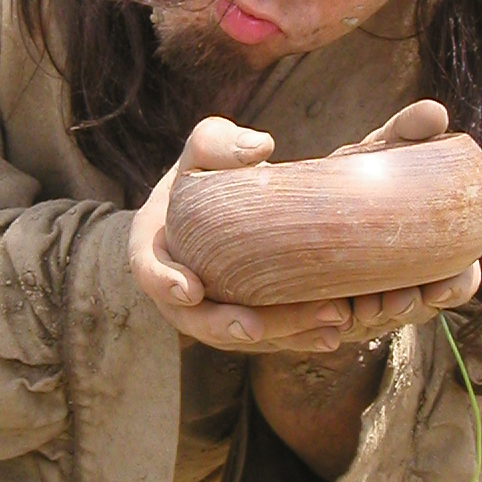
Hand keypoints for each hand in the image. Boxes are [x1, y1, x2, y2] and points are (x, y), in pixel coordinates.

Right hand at [129, 117, 355, 353]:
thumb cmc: (202, 174)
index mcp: (155, 249)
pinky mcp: (244, 320)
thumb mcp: (199, 151)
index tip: (191, 290)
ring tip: (323, 324)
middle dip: (229, 325)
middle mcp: (178, 293)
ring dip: (280, 335)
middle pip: (198, 320)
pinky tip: (333, 335)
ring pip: (239, 335)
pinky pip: (268, 337)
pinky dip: (299, 338)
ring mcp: (211, 312)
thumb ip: (217, 143)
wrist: (217, 206)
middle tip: (258, 326)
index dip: (165, 283)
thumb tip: (261, 147)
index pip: (149, 271)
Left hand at [333, 99, 481, 333]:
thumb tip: (435, 114)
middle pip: (419, 309)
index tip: (443, 286)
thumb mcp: (381, 149)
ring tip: (362, 306)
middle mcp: (403, 280)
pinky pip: (335, 325)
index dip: (456, 288)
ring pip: (377, 323)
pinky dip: (335, 321)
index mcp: (429, 252)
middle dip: (412, 309)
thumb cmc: (357, 171)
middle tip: (395, 300)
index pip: (457, 280)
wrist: (300, 188)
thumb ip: (408, 130)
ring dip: (373, 318)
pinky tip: (332, 312)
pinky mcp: (330, 304)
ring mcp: (367, 296)